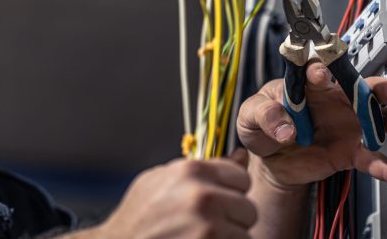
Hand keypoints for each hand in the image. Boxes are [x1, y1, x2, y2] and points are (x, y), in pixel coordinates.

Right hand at [92, 149, 255, 238]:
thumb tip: (241, 156)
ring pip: (244, 234)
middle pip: (248, 208)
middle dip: (232, 218)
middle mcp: (203, 196)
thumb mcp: (161, 180)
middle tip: (207, 224)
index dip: (230, 190)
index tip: (217, 200)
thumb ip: (203, 168)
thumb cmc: (138, 215)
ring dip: (227, 238)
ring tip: (199, 236)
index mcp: (192, 171)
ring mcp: (208, 227)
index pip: (241, 177)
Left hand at [237, 61, 386, 187]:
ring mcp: (345, 126)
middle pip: (361, 89)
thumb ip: (264, 115)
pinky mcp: (348, 152)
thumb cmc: (261, 125)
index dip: (319, 71)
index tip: (319, 74)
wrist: (269, 158)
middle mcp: (333, 101)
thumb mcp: (250, 115)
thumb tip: (284, 129)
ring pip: (377, 119)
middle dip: (381, 87)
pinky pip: (370, 158)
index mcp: (307, 85)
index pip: (317, 72)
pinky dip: (384, 166)